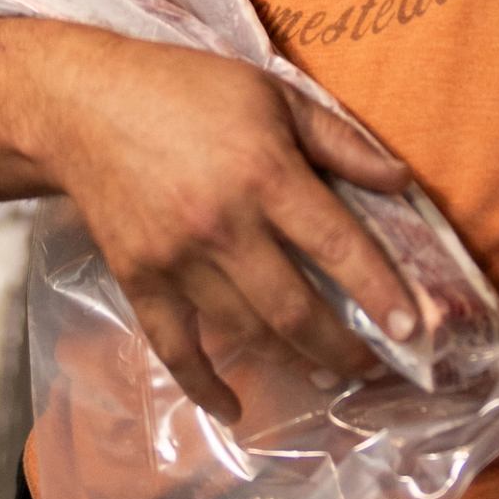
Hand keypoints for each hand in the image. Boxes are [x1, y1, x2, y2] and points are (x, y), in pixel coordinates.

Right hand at [35, 31, 414, 419]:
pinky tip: (234, 409)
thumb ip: (339, 141)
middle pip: (296, 309)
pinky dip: (205, 386)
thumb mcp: (272, 94)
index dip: (379, 291)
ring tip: (328, 374)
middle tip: (375, 367)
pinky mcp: (141, 281)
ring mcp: (178, 261)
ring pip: (247, 333)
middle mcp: (225, 226)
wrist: (85, 105)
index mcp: (265, 173)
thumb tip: (402, 180)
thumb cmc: (188, 89)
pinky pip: (177, 348)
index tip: (413, 331)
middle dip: (343, 348)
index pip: (337, 244)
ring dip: (293, 363)